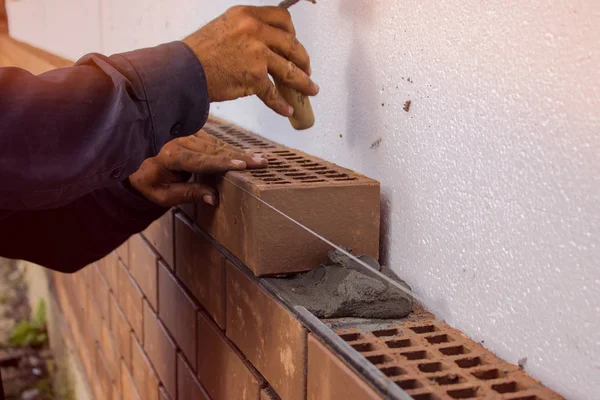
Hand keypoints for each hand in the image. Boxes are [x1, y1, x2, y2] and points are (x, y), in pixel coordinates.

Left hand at [129, 130, 266, 206]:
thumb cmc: (149, 183)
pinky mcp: (195, 134)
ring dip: (240, 153)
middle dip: (240, 157)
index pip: (200, 160)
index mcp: (169, 156)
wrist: (136, 162)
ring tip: (260, 159)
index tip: (241, 165)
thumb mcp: (164, 195)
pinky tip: (247, 155)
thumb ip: (188, 194)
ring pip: (218, 145)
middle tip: (261, 162)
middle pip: (215, 150)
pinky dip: (232, 150)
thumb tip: (214, 198)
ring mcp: (188, 135)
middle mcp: (180, 140)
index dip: (221, 163)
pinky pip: (216, 143)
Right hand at [183, 5, 318, 116]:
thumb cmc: (198, 53)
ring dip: (303, 82)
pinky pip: (274, 93)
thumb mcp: (224, 28)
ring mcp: (257, 54)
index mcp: (247, 16)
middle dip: (303, 59)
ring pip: (289, 69)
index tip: (294, 43)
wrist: (183, 71)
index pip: (282, 19)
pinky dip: (282, 104)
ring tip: (310, 89)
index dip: (293, 33)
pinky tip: (287, 109)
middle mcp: (255, 31)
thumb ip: (245, 32)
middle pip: (291, 44)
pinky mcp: (255, 77)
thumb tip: (263, 44)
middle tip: (306, 69)